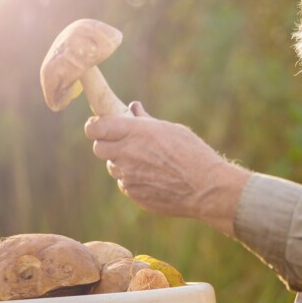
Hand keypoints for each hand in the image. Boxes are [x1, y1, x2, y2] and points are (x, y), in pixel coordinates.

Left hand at [84, 101, 250, 235]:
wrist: (206, 187)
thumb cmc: (194, 154)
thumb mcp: (172, 130)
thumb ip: (146, 121)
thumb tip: (133, 108)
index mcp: (137, 132)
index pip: (96, 127)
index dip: (95, 126)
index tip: (99, 126)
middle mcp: (128, 154)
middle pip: (98, 148)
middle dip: (108, 144)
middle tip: (124, 144)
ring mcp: (129, 176)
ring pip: (113, 167)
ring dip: (123, 163)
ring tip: (147, 162)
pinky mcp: (133, 194)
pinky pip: (125, 183)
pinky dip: (134, 179)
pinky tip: (154, 177)